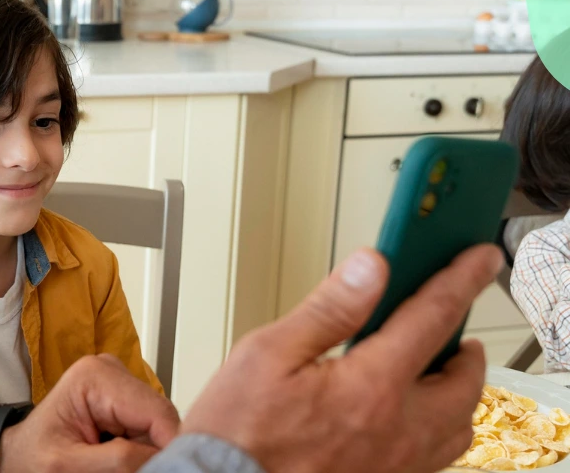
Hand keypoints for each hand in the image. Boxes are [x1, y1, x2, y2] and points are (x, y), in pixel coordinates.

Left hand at [0, 354, 179, 472]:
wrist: (20, 456)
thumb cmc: (32, 456)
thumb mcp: (68, 465)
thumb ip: (118, 460)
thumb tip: (162, 457)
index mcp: (95, 376)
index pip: (157, 412)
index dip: (169, 447)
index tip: (168, 470)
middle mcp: (112, 372)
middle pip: (161, 419)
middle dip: (155, 451)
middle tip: (133, 471)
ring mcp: (121, 385)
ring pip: (159, 427)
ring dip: (147, 453)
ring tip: (114, 465)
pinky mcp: (125, 402)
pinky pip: (150, 431)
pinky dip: (142, 451)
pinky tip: (118, 459)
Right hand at [182, 245, 500, 472]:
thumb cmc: (236, 432)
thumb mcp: (267, 352)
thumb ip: (328, 309)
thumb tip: (369, 269)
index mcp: (370, 387)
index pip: (432, 317)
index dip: (460, 280)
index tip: (478, 261)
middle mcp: (397, 430)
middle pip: (464, 380)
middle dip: (464, 347)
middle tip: (451, 325)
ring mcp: (397, 464)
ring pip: (458, 425)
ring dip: (457, 391)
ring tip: (435, 370)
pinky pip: (437, 456)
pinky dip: (438, 427)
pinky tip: (410, 415)